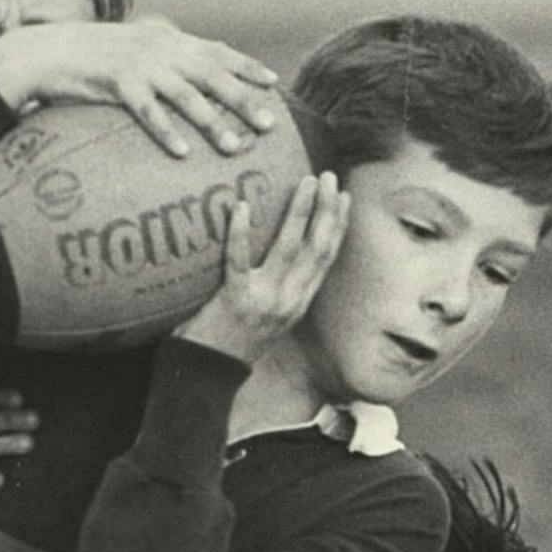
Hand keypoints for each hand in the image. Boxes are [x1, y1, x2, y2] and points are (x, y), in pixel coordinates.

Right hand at [0, 20, 279, 156]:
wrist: (45, 51)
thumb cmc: (86, 56)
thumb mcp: (129, 48)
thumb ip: (158, 58)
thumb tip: (183, 77)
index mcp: (166, 38)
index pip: (217, 50)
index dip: (246, 66)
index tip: (273, 83)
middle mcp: (159, 48)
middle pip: (212, 74)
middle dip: (244, 99)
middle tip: (269, 124)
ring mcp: (139, 65)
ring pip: (186, 96)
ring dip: (214, 122)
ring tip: (236, 147)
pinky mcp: (116, 83)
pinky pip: (147, 112)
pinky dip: (167, 132)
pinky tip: (183, 152)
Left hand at [178, 172, 349, 362]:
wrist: (208, 375)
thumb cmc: (229, 339)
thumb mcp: (266, 316)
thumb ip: (275, 287)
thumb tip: (271, 251)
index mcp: (299, 302)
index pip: (326, 257)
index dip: (338, 225)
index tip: (343, 195)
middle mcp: (289, 301)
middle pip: (317, 247)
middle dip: (326, 209)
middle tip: (326, 176)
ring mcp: (265, 301)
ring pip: (289, 249)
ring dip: (299, 212)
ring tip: (303, 182)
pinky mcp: (236, 301)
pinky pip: (239, 261)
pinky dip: (241, 233)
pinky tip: (243, 207)